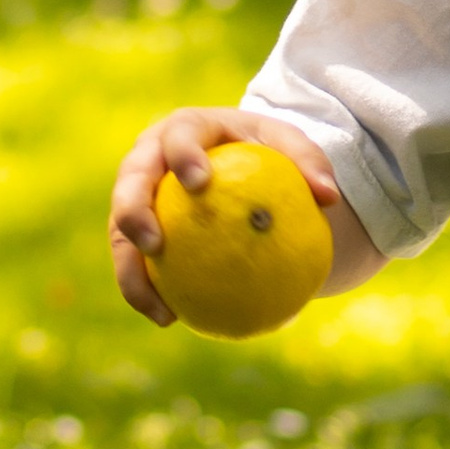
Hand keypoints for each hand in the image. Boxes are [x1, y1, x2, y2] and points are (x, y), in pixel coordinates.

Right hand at [107, 108, 342, 326]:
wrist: (236, 165)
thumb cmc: (264, 153)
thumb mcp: (290, 147)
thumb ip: (309, 163)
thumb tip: (329, 197)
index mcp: (183, 129)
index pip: (178, 137)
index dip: (182, 156)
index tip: (199, 183)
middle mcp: (149, 159)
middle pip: (129, 181)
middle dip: (132, 211)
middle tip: (154, 243)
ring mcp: (137, 196)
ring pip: (121, 232)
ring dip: (131, 271)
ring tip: (158, 306)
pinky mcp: (136, 231)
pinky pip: (136, 263)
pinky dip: (148, 292)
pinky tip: (170, 319)